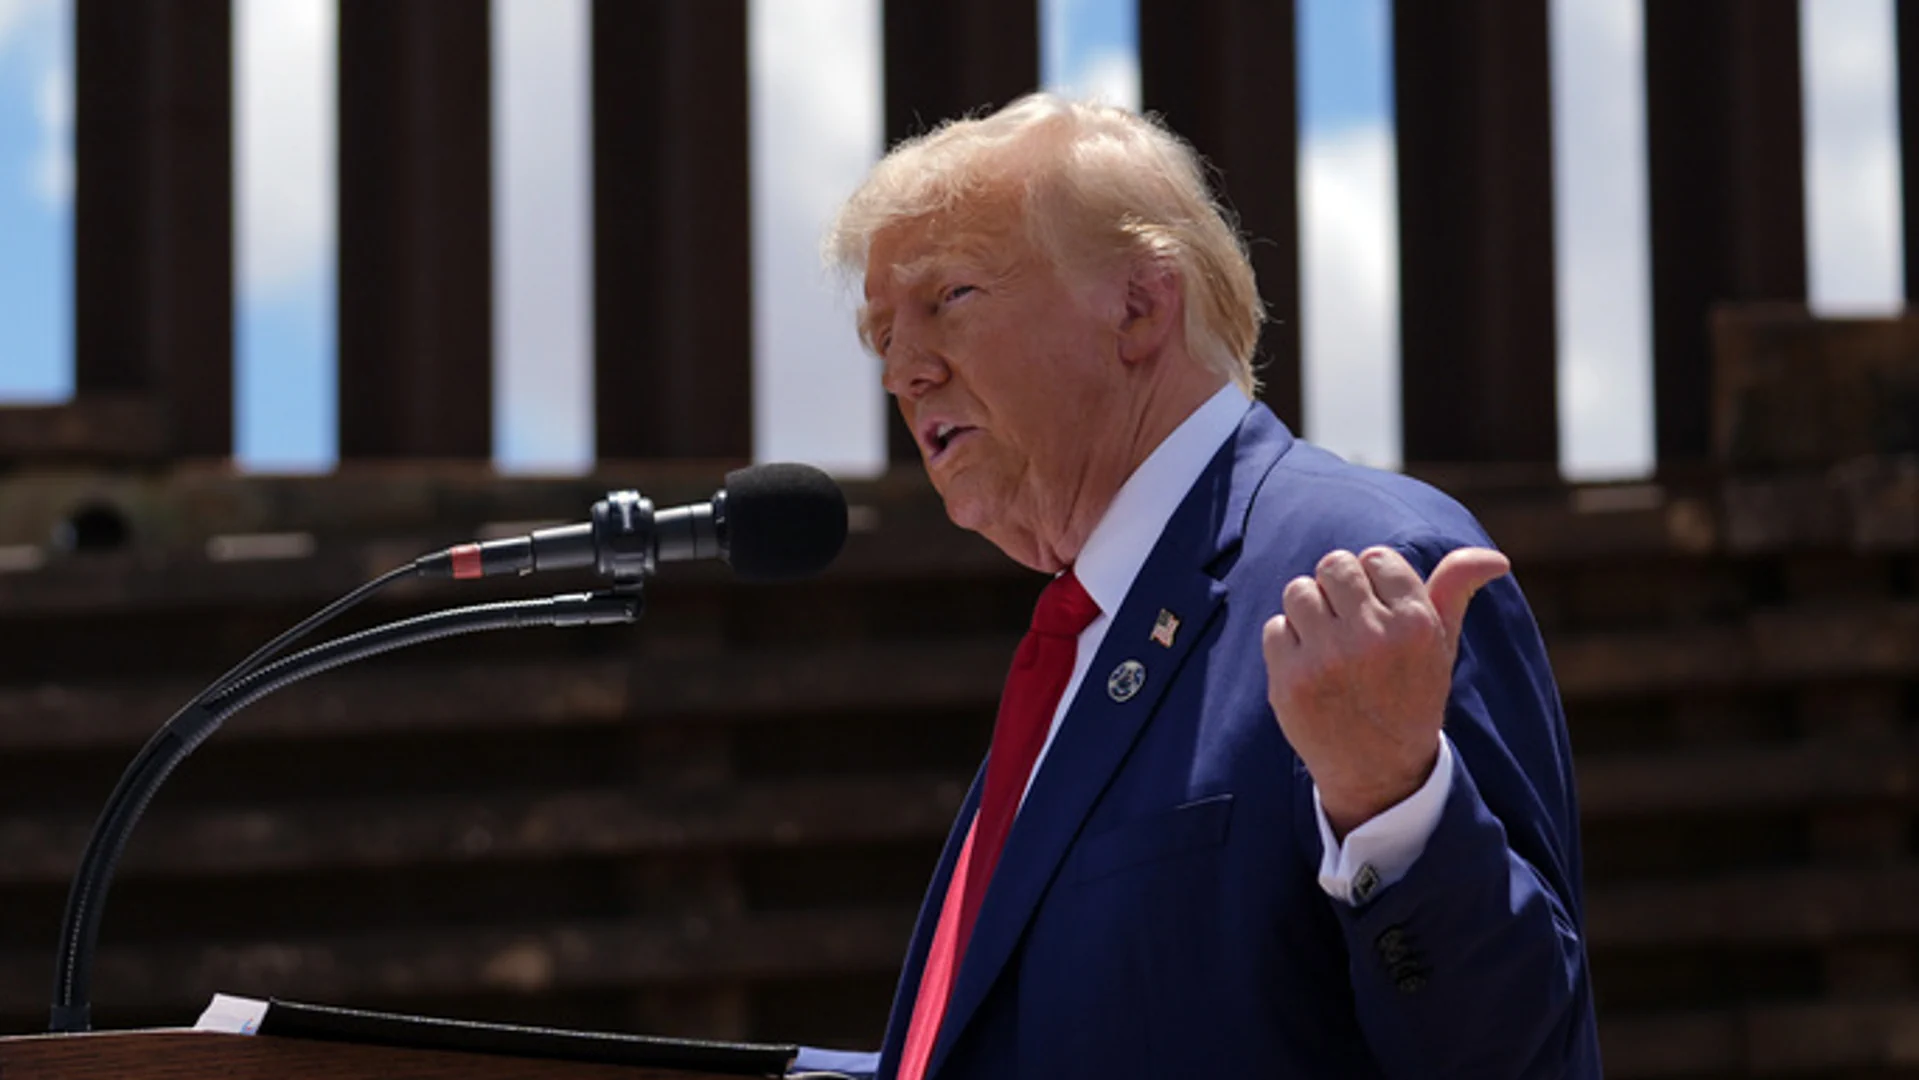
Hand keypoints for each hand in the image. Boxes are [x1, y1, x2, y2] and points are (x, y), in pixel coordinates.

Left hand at [1261, 545, 1509, 838]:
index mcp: (1415, 623)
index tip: (1380, 611)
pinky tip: (1311, 670)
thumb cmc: (1411, 695)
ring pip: (1299, 591)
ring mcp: (1326, 659)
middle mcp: (1372, 637)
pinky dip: (1288, 643)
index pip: (1376, 557)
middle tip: (1351, 624)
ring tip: (1330, 645)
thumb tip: (1496, 558)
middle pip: (1333, 565)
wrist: (1379, 773)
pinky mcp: (1289, 680)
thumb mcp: (1441, 646)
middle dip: (1338, 588)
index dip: (1374, 580)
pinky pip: (1276, 627)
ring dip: (1310, 611)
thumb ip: (1457, 591)